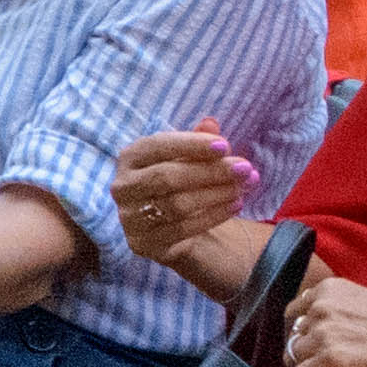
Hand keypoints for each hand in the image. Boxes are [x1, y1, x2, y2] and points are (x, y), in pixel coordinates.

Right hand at [114, 127, 254, 284]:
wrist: (170, 228)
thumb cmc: (179, 183)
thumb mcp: (187, 158)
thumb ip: (197, 141)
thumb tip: (211, 123)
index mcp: (130, 158)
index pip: (157, 146)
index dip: (191, 144)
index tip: (224, 145)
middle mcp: (122, 186)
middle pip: (167, 176)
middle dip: (209, 171)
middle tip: (244, 168)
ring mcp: (129, 217)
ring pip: (177, 204)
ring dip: (215, 195)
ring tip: (243, 188)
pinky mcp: (142, 243)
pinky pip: (182, 229)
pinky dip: (213, 216)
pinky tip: (235, 205)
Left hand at [283, 275, 366, 366]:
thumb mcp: (366, 305)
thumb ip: (337, 314)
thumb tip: (315, 337)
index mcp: (330, 289)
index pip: (295, 312)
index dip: (306, 333)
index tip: (320, 345)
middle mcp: (322, 307)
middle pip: (294, 337)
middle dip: (310, 353)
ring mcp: (325, 334)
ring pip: (296, 359)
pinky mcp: (332, 362)